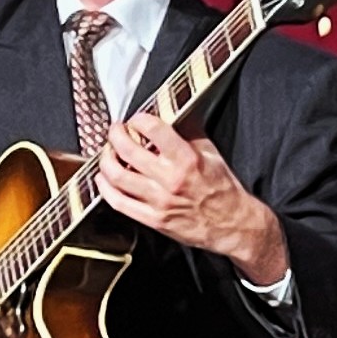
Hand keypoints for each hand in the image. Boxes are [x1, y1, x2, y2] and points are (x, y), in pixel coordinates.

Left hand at [96, 113, 287, 285]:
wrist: (232, 223)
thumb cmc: (222, 189)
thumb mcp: (210, 153)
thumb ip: (188, 132)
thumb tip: (171, 114)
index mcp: (186, 159)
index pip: (152, 129)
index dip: (138, 119)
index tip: (136, 119)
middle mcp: (170, 180)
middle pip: (127, 150)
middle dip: (116, 135)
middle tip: (116, 131)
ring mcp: (159, 201)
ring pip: (117, 176)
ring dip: (106, 159)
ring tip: (109, 152)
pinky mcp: (153, 219)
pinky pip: (119, 202)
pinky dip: (105, 187)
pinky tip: (104, 179)